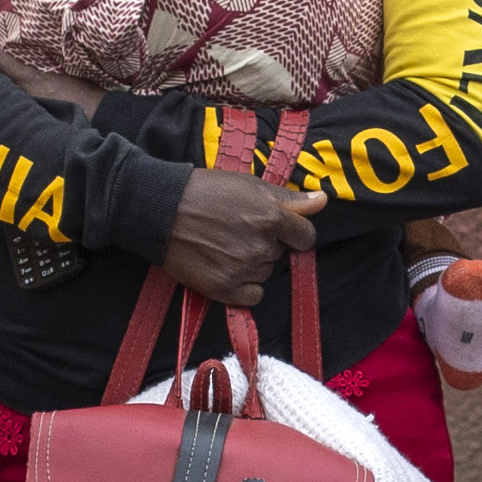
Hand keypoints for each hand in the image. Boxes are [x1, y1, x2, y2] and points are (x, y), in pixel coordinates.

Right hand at [157, 158, 325, 307]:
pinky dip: (244, 286)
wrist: (159, 210)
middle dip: (266, 243)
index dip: (293, 231)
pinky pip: (253, 296)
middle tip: (236, 229)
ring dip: (253, 263)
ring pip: (266, 273)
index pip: (305, 236)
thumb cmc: (204, 191)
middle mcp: (261, 246)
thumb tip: (322, 200)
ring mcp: (243, 270)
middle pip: (281, 254)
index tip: (276, 228)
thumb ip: (288, 198)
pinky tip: (227, 268)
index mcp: (271, 217)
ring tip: (225, 245)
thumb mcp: (249, 185)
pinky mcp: (224, 289)